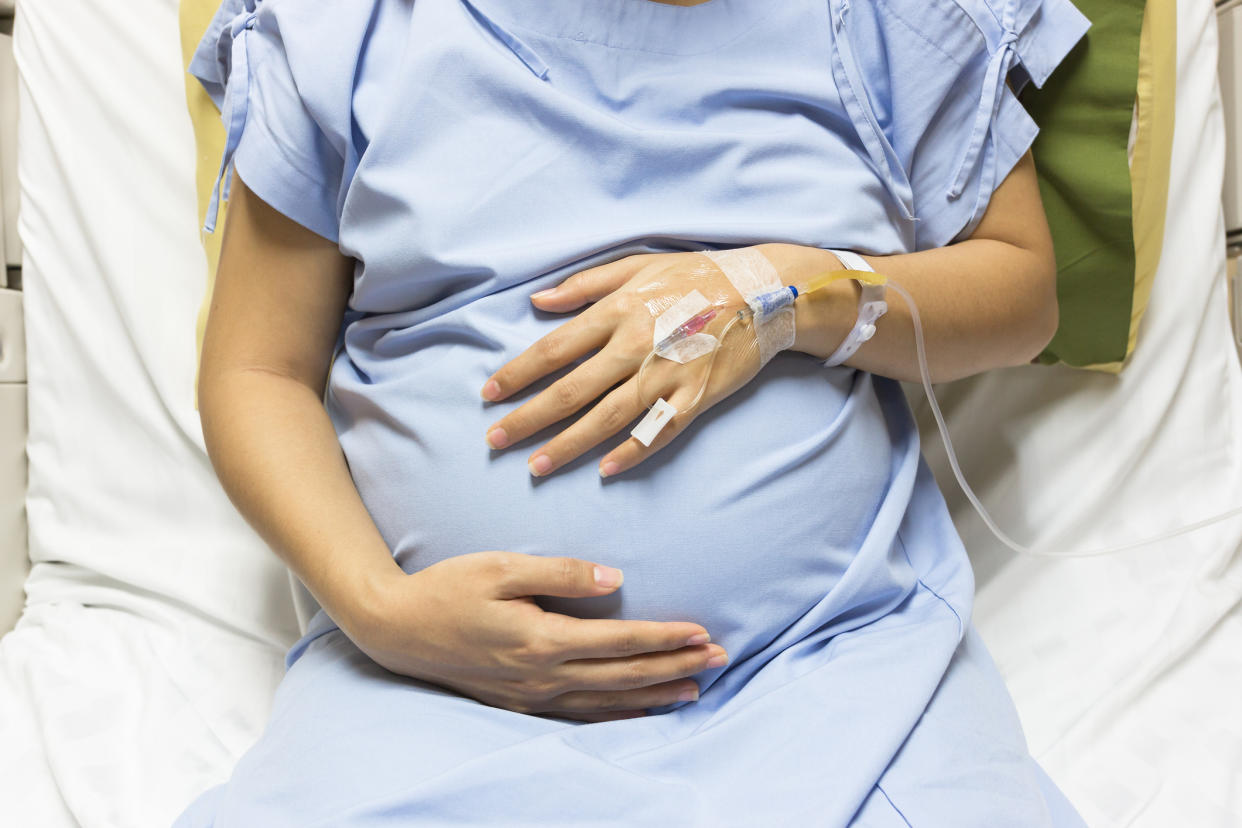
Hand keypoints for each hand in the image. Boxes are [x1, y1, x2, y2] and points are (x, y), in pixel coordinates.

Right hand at [342, 551, 727, 721]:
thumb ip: (562, 573)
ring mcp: (531, 696)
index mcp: (541, 639)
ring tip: (695, 689)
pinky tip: (639, 711)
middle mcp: (542, 675)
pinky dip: (617, 715)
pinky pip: (581, 715)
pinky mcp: (520, 703)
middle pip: (623, 675)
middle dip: (675, 667)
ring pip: (608, 701)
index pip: (620, 641)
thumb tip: (616, 580)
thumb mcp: (501, 567)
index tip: (702, 632)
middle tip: (720, 659)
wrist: (397, 629)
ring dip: (655, 694)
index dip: (664, 638)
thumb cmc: (448, 589)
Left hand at [481, 250, 766, 476]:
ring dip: (568, 445)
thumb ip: (585, 285)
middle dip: (528, 418)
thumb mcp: (638, 266)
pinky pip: (658, 431)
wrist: (765, 292)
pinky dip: (632, 452)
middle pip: (571, 391)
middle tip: (496, 440)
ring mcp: (667, 375)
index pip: (554, 349)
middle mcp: (636, 345)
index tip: (488, 394)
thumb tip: (537, 301)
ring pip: (607, 418)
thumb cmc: (697, 275)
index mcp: (618, 311)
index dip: (517, 374)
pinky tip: (606, 470)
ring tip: (536, 466)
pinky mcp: (696, 397)